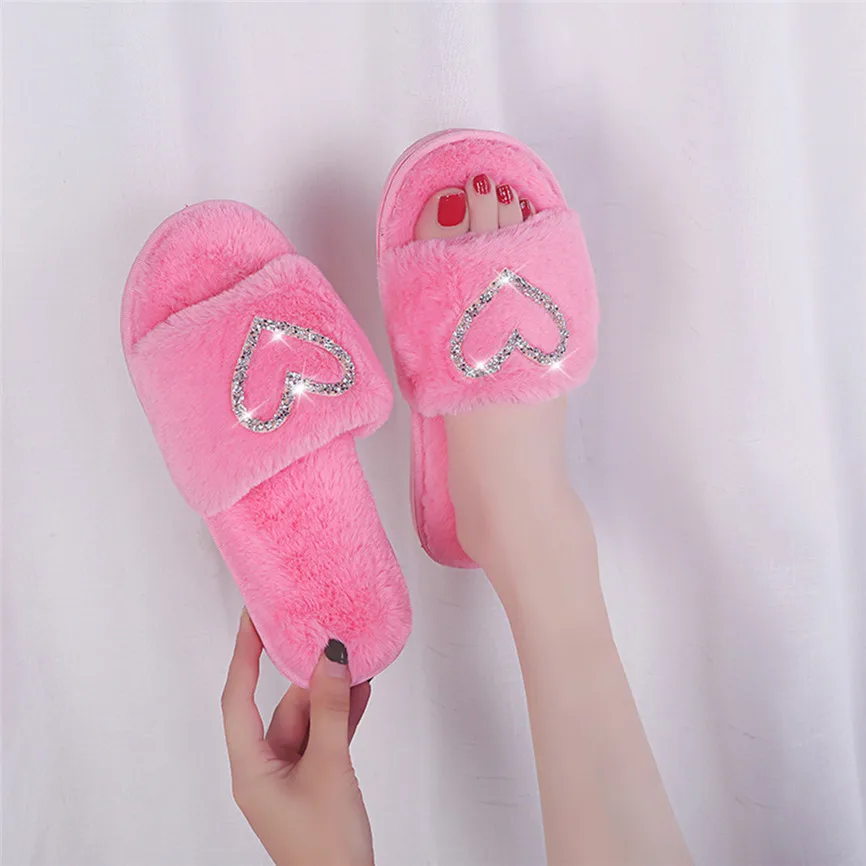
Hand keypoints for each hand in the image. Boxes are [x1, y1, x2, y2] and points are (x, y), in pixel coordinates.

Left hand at [221, 611, 373, 865]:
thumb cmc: (325, 847)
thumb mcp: (331, 768)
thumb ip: (332, 710)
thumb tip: (331, 658)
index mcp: (250, 768)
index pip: (238, 698)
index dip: (244, 655)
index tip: (253, 619)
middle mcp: (265, 768)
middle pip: (282, 707)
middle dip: (307, 675)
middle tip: (325, 637)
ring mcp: (290, 776)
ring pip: (309, 721)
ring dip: (332, 695)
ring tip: (355, 662)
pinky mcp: (314, 782)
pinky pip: (325, 738)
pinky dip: (342, 716)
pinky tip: (361, 693)